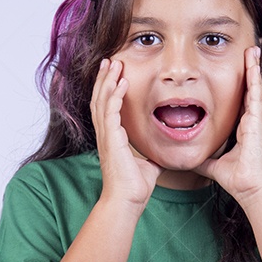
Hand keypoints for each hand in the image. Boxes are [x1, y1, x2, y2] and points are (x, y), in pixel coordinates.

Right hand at [90, 58, 162, 209]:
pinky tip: (122, 82)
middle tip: (109, 60)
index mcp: (112, 138)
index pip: (106, 107)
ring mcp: (107, 136)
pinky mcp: (112, 140)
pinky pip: (111, 111)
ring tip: (113, 63)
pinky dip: (115, 95)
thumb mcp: (147, 164)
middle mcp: (106, 134)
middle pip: (99, 98)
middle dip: (104, 78)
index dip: (108, 88)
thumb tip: (161, 152)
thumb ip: (151, 154)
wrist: (127, 201)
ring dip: (107, 80)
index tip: (114, 73)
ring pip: (102, 100)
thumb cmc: (135, 187)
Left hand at [193, 46, 261, 207]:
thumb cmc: (238, 180)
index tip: (238, 70)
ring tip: (252, 50)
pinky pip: (256, 96)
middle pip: (250, 90)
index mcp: (243, 129)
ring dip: (253, 68)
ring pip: (254, 88)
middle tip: (248, 51)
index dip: (240, 85)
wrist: (251, 189)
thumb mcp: (213, 165)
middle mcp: (251, 122)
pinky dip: (255, 79)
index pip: (241, 101)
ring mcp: (256, 121)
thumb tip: (189, 157)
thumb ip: (203, 158)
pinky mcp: (258, 123)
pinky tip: (253, 65)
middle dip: (249, 70)